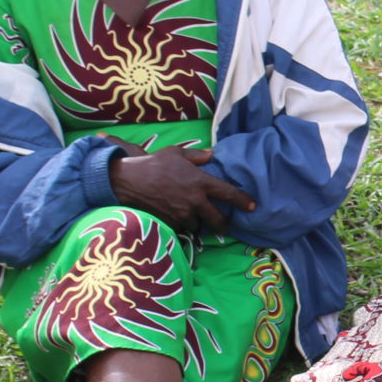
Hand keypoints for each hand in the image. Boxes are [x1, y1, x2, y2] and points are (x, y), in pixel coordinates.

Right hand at [106, 139, 255, 233]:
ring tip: (195, 219)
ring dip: (199, 224)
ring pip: (198, 226)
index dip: (243, 201)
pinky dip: (182, 226)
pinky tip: (179, 220)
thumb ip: (197, 155)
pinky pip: (182, 228)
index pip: (229, 194)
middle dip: (223, 225)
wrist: (129, 181)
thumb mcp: (177, 153)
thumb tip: (212, 154)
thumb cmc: (154, 163)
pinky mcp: (171, 222)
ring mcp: (183, 214)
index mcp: (201, 182)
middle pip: (218, 220)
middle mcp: (195, 200)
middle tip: (224, 225)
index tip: (252, 206)